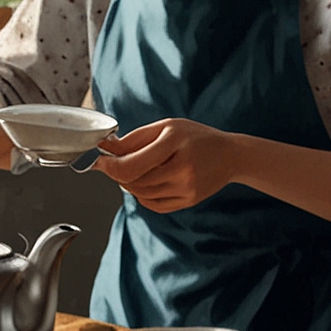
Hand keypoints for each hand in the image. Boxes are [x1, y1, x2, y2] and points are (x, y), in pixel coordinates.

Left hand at [93, 119, 243, 212]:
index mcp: (174, 144)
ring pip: (140, 194)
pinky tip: (146, 181)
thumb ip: (135, 138)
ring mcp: (186, 190)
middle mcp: (182, 171)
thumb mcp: (167, 126)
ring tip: (132, 169)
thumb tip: (106, 148)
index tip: (99, 160)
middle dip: (116, 173)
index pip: (131, 165)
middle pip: (133, 182)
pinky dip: (142, 194)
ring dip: (128, 183)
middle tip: (112, 163)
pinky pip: (153, 204)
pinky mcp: (188, 202)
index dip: (109, 165)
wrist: (231, 156)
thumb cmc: (196, 136)